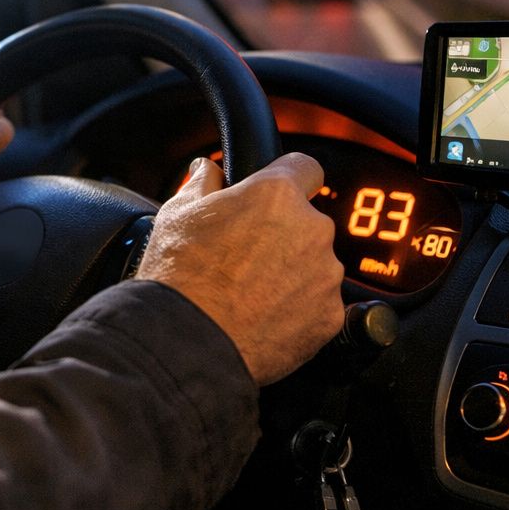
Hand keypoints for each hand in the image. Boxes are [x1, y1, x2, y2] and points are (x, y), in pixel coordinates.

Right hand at [135, 152, 343, 384]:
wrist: (190, 341)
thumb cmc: (181, 275)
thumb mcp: (179, 214)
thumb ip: (202, 184)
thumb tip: (206, 171)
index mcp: (276, 195)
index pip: (305, 168)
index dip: (289, 179)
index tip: (277, 195)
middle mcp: (311, 230)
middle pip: (307, 223)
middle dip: (283, 235)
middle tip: (245, 256)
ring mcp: (325, 276)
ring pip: (314, 266)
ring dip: (292, 274)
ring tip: (249, 292)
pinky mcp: (329, 317)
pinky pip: (318, 305)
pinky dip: (297, 310)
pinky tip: (262, 317)